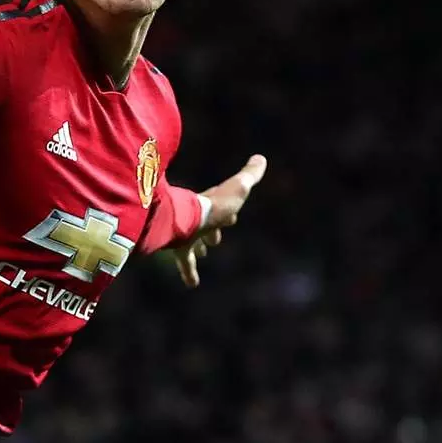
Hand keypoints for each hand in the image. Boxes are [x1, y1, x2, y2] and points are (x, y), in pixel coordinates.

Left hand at [173, 154, 266, 287]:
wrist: (183, 220)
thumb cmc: (215, 206)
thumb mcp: (237, 188)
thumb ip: (249, 175)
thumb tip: (260, 158)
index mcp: (214, 205)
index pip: (223, 206)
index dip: (229, 210)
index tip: (231, 216)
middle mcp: (200, 219)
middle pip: (208, 224)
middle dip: (212, 229)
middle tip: (215, 239)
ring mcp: (189, 234)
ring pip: (195, 241)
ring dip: (200, 246)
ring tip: (204, 254)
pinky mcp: (181, 248)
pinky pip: (186, 263)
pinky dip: (190, 273)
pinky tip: (192, 284)